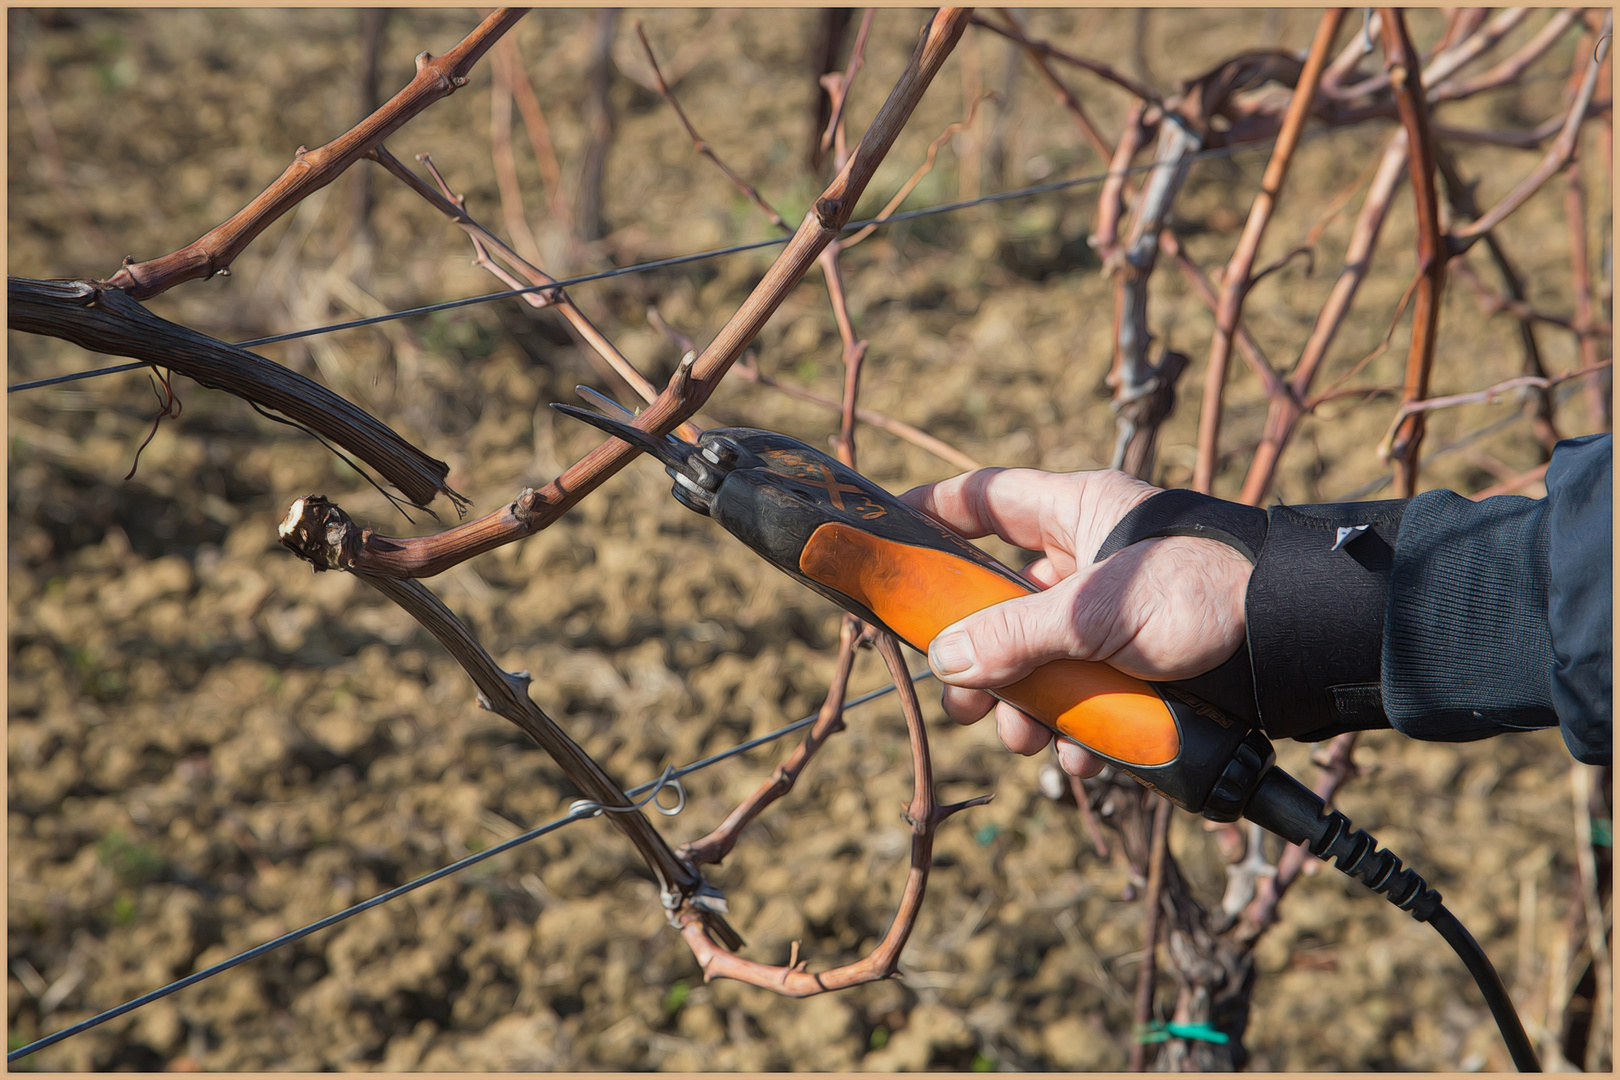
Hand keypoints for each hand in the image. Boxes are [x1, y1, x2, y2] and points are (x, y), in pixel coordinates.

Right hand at [898, 468, 1252, 777]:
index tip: (886, 542)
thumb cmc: (1204, 593)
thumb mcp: (1095, 614)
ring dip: (1025, 704)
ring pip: (1041, 656)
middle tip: (959, 696)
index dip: (931, 515)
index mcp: (1077, 512)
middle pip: (1002, 599)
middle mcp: (1089, 557)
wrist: (1300, 642)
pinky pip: (1087, 691)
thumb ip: (1014, 636)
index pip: (984, 499)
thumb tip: (944, 661)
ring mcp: (1113, 611)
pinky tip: (1080, 753)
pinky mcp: (1140, 659)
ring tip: (1025, 740)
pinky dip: (1077, 725)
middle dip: (978, 656)